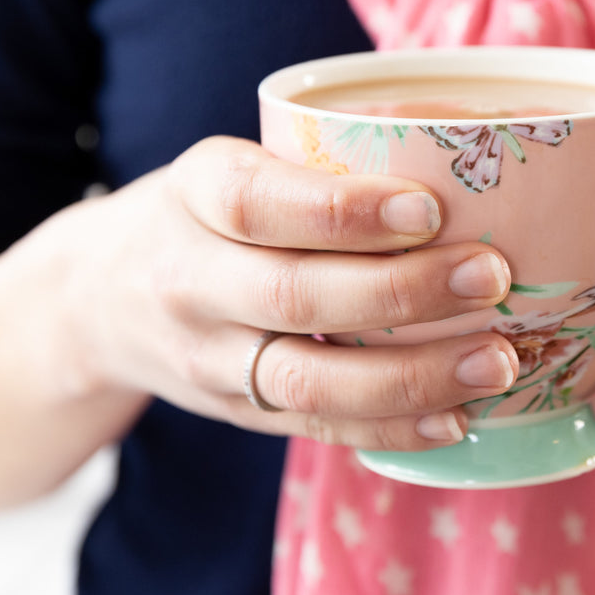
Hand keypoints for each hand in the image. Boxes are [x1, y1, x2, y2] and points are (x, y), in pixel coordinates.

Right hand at [40, 137, 516, 448]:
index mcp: (196, 194)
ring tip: (496, 361)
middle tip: (491, 277)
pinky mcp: (233, 411)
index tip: (431, 208)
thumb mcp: (232, 166)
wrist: (99, 297)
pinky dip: (390, 427)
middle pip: (295, 295)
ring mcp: (208, 358)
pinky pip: (313, 426)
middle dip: (404, 291)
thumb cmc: (203, 216)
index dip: (346, 211)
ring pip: (309, 379)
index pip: (259, 203)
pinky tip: (457, 418)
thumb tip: (467, 176)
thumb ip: (315, 173)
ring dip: (413, 376)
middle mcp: (191, 280)